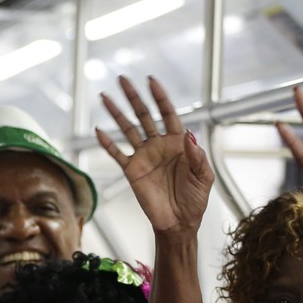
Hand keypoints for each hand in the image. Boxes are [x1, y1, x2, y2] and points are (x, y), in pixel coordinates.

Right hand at [96, 75, 212, 236]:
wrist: (179, 222)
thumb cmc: (195, 200)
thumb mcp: (203, 177)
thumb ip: (197, 156)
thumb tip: (189, 133)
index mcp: (178, 143)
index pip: (167, 113)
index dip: (160, 97)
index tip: (151, 80)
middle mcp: (159, 145)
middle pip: (144, 115)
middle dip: (133, 97)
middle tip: (122, 79)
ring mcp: (144, 156)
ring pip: (128, 129)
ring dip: (117, 113)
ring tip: (105, 97)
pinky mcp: (132, 171)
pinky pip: (117, 154)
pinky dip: (107, 143)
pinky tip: (98, 131)